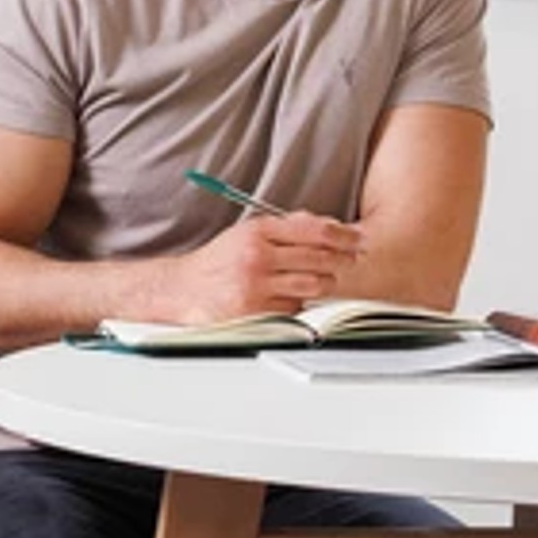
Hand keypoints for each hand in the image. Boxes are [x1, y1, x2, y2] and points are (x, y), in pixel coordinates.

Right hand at [170, 213, 365, 322]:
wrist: (182, 289)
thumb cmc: (218, 261)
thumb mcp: (246, 233)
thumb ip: (283, 228)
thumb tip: (324, 226)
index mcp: (257, 231)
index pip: (312, 229)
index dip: (341, 235)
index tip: (355, 239)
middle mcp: (257, 256)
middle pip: (318, 258)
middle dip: (341, 261)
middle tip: (350, 262)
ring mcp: (256, 286)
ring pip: (311, 285)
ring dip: (324, 284)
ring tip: (324, 281)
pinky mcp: (254, 312)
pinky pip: (293, 309)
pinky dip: (298, 304)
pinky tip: (291, 298)